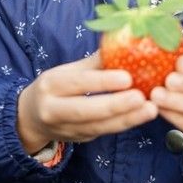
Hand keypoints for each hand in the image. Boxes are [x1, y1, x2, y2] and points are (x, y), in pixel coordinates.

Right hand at [16, 53, 157, 153]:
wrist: (31, 118)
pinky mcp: (79, 140)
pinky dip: (124, 124)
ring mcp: (66, 128)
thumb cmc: (56, 87)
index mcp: (51, 85)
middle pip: (86, 110)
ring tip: (150, 109)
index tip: (127, 77)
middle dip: (116, 105)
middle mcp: (54, 109)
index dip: (102, 81)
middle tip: (142, 98)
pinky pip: (104, 132)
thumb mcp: (68, 70)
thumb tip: (125, 43)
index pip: (78, 83)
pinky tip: (142, 116)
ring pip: (99, 126)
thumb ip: (94, 62)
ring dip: (127, 119)